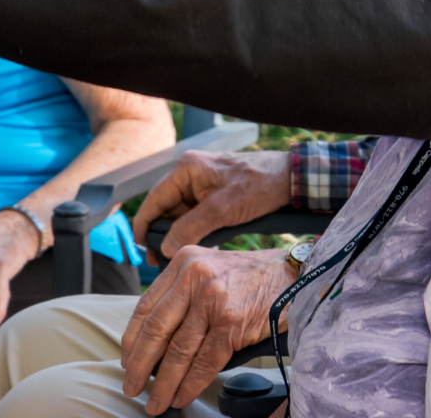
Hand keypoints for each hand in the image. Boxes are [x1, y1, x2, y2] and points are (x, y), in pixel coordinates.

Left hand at [119, 245, 289, 414]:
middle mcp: (194, 277)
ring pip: (178, 350)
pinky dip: (190, 384)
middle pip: (156, 329)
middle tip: (131, 386)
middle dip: (139, 364)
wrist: (293, 276)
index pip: (145, 305)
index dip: (132, 339)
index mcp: (183, 262)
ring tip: (155, 401)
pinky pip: (204, 361)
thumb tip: (156, 339)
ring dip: (163, 382)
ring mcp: (212, 300)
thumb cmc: (251, 277)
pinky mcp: (232, 322)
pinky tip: (181, 396)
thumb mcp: (209, 268)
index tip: (126, 360)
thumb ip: (183, 292)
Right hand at [132, 150, 288, 264]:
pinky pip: (196, 218)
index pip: (154, 199)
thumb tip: (167, 248)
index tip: (141, 247)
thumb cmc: (259, 185)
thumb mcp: (223, 208)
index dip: (144, 225)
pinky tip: (196, 250)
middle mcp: (189, 176)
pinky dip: (195, 233)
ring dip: (180, 236)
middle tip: (159, 262)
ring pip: (180, 216)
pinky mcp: (213, 197)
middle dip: (162, 235)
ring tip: (176, 260)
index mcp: (186, 169)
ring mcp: (201, 186)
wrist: (290, 179)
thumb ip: (192, 227)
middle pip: (165, 209)